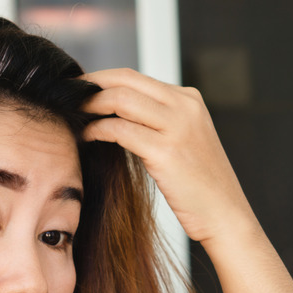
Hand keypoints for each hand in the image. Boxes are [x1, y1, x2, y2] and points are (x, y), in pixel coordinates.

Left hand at [81, 68, 259, 243]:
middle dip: (90, 86)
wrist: (226, 215)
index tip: (79, 91)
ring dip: (90, 106)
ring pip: (120, 100)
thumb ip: (158, 121)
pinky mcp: (166, 152)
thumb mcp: (184, 140)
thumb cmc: (200, 185)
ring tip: (73, 116)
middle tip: (67, 97)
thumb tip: (115, 112)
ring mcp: (177, 127)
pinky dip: (97, 129)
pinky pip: (120, 130)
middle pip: (125, 80)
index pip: (135, 77)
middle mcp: (185, 106)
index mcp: (189, 99)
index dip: (101, 79)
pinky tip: (86, 136)